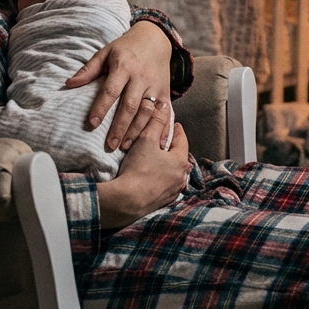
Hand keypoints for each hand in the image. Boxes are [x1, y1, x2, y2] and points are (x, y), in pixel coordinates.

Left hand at [67, 20, 171, 151]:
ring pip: (147, 113)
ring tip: (125, 146)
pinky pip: (165, 113)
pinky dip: (162, 130)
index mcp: (124, 66)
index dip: (101, 107)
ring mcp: (156, 86)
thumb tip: (68, 84)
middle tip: (110, 145)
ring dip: (137, 131)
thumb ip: (88, 70)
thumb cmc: (125, 48)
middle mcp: (141, 77)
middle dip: (120, 127)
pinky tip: (156, 144)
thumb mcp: (105, 53)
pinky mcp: (166, 92)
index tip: (91, 124)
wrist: (155, 39)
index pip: (111, 90)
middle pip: (130, 106)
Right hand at [96, 108, 190, 230]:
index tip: (169, 123)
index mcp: (180, 160)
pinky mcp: (163, 201)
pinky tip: (149, 176)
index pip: (181, 138)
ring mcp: (173, 191)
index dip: (174, 128)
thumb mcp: (146, 139)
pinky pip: (164, 185)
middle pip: (177, 156)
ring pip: (172, 172)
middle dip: (169, 147)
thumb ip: (156, 121)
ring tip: (153, 158)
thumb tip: (165, 106)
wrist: (127, 202)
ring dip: (165, 164)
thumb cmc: (138, 169)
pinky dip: (159, 178)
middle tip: (159, 139)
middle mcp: (181, 177)